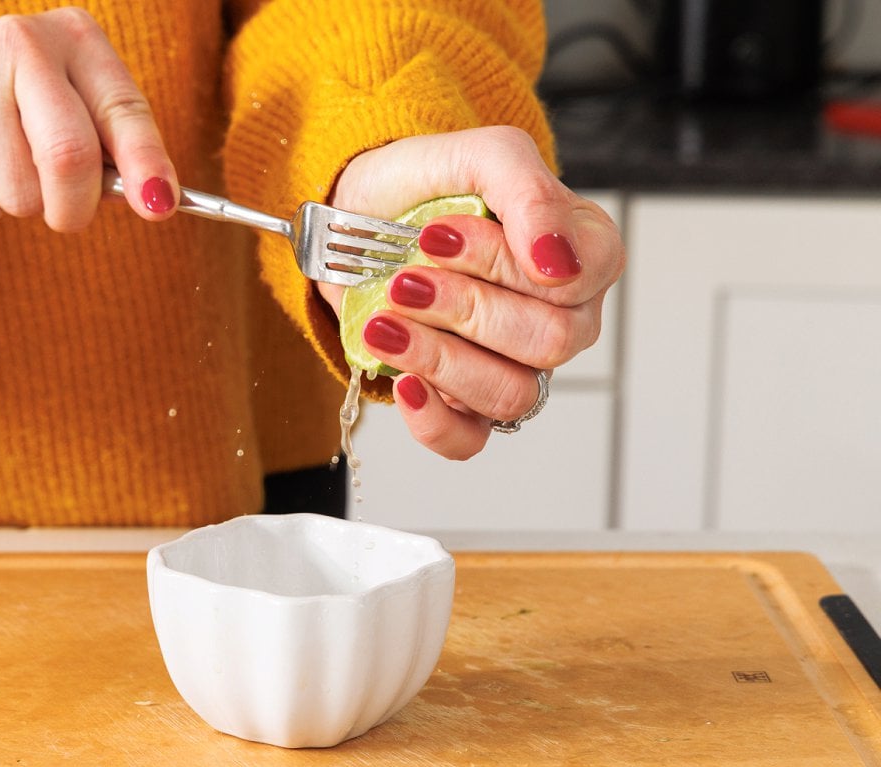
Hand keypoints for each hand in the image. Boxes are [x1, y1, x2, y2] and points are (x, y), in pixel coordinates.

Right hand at [0, 8, 175, 231]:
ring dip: (22, 206)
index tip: (159, 207)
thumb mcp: (76, 111)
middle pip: (69, 156)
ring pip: (22, 193)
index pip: (123, 109)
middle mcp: (22, 43)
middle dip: (75, 206)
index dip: (146, 164)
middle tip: (69, 214)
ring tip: (4, 170)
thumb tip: (157, 201)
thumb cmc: (19, 115)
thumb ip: (116, 151)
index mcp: (75, 37)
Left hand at [321, 127, 624, 459]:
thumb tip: (555, 260)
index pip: (582, 279)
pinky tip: (403, 380)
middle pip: (549, 342)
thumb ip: (527, 191)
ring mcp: (515, 366)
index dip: (507, 264)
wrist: (356, 215)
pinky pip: (469, 440)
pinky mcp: (463, 403)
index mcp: (579, 253)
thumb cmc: (424, 184)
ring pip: (511, 394)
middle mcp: (561, 317)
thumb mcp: (476, 154)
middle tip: (405, 278)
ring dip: (440, 357)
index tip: (440, 235)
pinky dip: (433, 418)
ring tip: (386, 321)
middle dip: (465, 307)